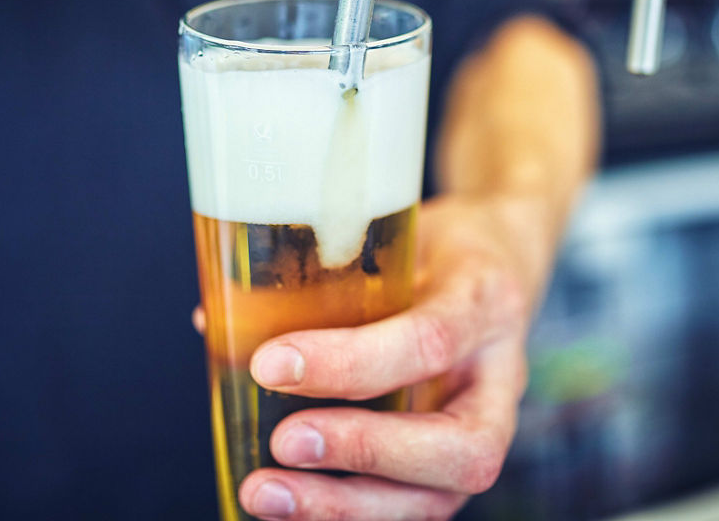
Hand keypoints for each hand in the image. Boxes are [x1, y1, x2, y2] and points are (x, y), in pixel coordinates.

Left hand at [194, 193, 556, 519]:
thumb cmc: (442, 245)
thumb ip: (327, 269)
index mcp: (486, 302)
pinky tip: (288, 506)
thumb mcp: (402, 227)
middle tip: (284, 443)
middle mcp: (500, 378)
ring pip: (439, 498)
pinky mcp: (455, 461)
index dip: (350, 362)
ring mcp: (488, 428)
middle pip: (461, 448)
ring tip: (265, 493)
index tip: (271, 364)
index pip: (430, 342)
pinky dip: (347, 514)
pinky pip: (412, 504)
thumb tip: (215, 319)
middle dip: (365, 452)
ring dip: (346, 507)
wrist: (503, 258)